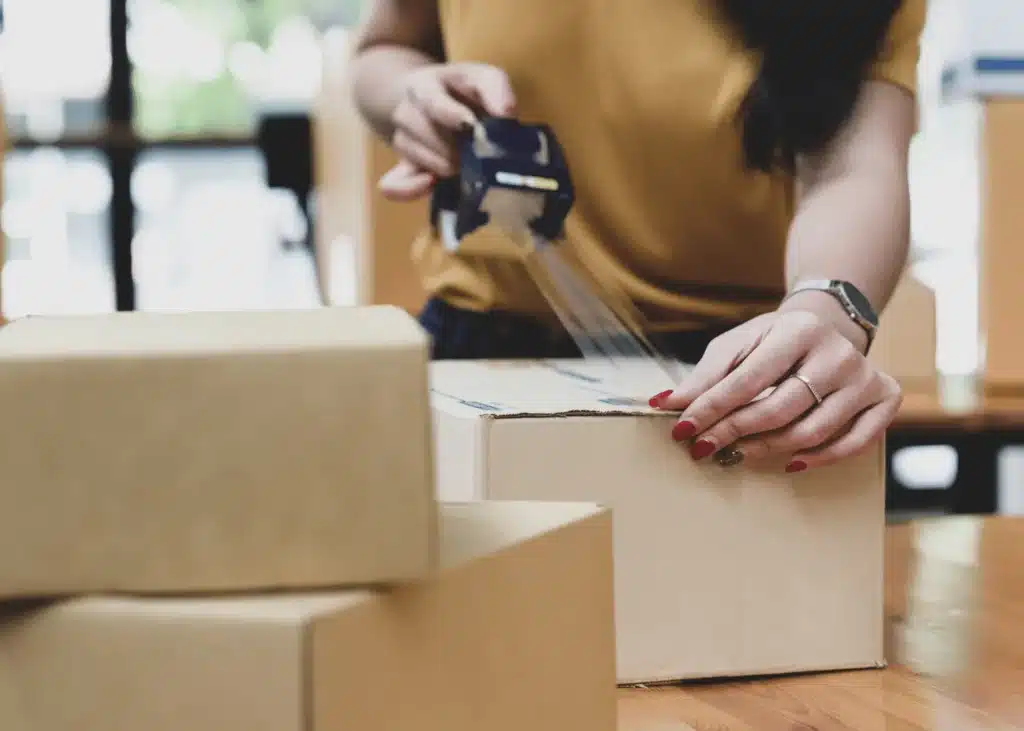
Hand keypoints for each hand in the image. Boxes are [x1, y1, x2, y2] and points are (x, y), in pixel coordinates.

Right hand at [378, 62, 516, 200]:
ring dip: (452, 166)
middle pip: (431, 138)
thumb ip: (496, 89)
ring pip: (426, 163)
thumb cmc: (462, 91)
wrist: (432, 99)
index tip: (469, 124)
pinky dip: (412, 189)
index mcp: (423, 87)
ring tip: (465, 156)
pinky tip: (432, 183)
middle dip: (461, 146)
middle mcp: (405, 113)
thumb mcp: (482, 77)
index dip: (450, 114)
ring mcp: (401, 141)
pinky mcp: (401, 166)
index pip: (431, 102)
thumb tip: (506, 114)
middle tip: (480, 146)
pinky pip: (394, 185)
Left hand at [649, 308, 901, 471]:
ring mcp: (865, 377)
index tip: (682, 430)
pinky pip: (854, 443)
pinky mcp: (885, 397)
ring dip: (768, 449)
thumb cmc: (772, 341)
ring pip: (814, 431)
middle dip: (733, 432)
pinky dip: (819, 458)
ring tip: (738, 453)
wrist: (827, 325)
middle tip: (703, 449)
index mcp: (798, 330)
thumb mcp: (738, 344)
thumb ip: (705, 375)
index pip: (749, 379)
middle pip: (780, 409)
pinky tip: (789, 462)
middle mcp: (837, 353)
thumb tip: (666, 404)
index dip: (712, 408)